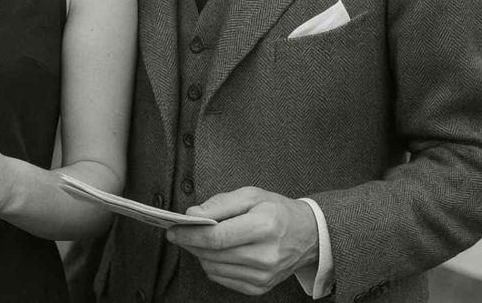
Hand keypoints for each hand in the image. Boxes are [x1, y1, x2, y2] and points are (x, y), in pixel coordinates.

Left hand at [166, 187, 318, 295]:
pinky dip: (213, 264)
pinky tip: (216, 251)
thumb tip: (192, 215)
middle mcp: (265, 255)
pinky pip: (223, 278)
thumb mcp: (251, 195)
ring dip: (200, 253)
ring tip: (200, 238)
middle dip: (190, 242)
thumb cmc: (277, 210)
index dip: (190, 234)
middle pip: (213, 254)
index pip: (217, 236)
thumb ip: (220, 203)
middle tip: (180, 231)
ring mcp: (263, 275)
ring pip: (214, 268)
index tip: (174, 228)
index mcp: (264, 226)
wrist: (307, 236)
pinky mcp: (260, 287)